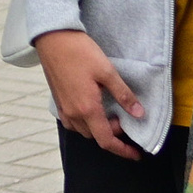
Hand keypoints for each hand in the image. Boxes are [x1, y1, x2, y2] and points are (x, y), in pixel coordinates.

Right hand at [35, 28, 144, 157]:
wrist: (53, 38)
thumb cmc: (79, 51)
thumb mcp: (107, 71)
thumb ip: (123, 95)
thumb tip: (139, 114)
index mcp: (87, 108)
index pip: (106, 140)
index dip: (123, 150)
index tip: (136, 154)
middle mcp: (73, 113)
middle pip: (95, 136)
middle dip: (112, 133)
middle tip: (124, 118)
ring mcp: (63, 108)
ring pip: (83, 130)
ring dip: (98, 128)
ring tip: (109, 113)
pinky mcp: (57, 100)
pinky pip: (72, 122)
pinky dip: (85, 122)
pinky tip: (91, 109)